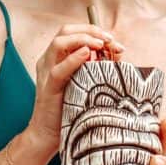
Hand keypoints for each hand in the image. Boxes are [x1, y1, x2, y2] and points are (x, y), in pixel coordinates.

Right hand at [28, 23, 124, 150]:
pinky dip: (74, 59)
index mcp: (57, 57)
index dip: (94, 31)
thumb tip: (119, 53)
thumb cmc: (69, 108)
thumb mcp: (85, 82)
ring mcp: (46, 73)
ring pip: (59, 43)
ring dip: (83, 39)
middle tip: (110, 39)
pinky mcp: (48, 88)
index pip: (72, 32)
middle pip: (65, 31)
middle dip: (90, 30)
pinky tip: (88, 54)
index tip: (113, 40)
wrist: (48, 134)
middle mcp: (49, 60)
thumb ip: (97, 66)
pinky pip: (58, 70)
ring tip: (101, 45)